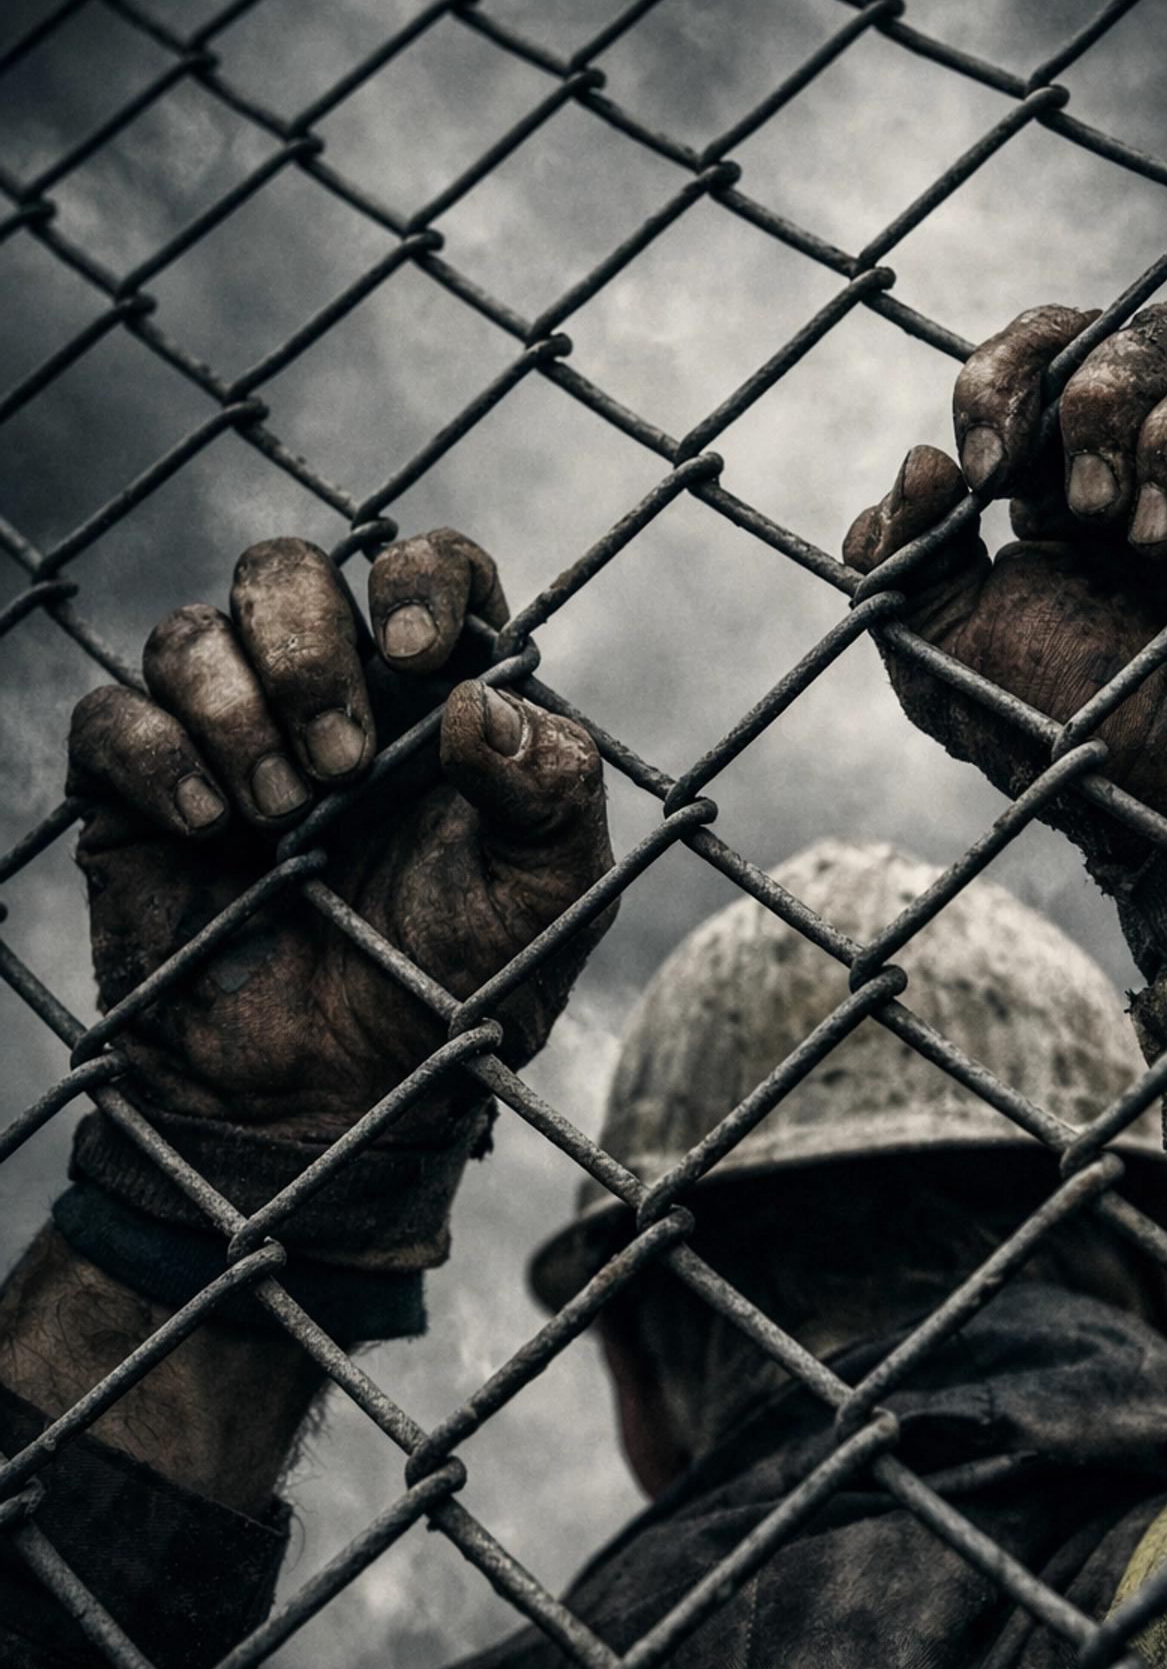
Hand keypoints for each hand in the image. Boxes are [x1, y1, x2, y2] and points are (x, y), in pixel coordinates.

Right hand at [67, 530, 612, 1138]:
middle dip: (308, 648)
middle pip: (284, 572)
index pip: (426, 567)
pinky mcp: (139, 799)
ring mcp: (226, 741)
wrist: (346, 1100)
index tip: (419, 651)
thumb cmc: (461, 991)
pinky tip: (210, 829)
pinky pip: (109, 717)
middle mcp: (328, 697)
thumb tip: (481, 702)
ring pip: (188, 633)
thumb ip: (554, 788)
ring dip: (234, 710)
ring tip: (285, 817)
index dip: (418, 576)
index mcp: (435, 696)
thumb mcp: (549, 893)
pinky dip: (155, 755)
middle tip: (346, 767)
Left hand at [844, 300, 1166, 839]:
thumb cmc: (1085, 735)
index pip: (1050, 343)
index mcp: (1077, 470)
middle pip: (1141, 328)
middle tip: (1090, 516)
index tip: (986, 474)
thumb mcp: (948, 652)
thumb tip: (921, 461)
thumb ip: (902, 556)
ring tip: (1159, 552)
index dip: (1006, 379)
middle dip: (1097, 406)